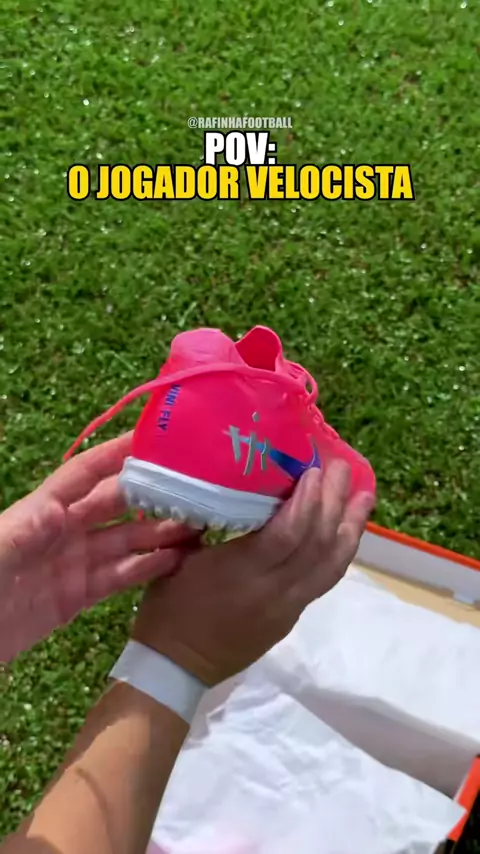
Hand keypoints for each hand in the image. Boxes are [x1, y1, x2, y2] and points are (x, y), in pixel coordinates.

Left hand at [0, 434, 196, 662]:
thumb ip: (24, 529)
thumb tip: (56, 509)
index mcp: (43, 511)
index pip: (86, 472)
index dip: (118, 452)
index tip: (157, 437)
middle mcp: (64, 531)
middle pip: (115, 503)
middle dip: (153, 492)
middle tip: (196, 487)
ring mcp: (73, 563)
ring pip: (125, 540)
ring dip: (161, 531)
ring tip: (200, 525)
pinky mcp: (77, 597)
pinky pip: (120, 576)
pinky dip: (149, 567)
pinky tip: (178, 560)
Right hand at [133, 460, 374, 685]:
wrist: (176, 668)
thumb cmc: (168, 608)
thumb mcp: (178, 558)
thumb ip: (208, 522)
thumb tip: (232, 484)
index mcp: (239, 574)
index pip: (288, 535)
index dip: (307, 501)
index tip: (314, 468)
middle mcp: (273, 591)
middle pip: (318, 545)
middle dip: (334, 501)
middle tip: (342, 466)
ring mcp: (288, 607)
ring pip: (332, 565)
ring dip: (351, 527)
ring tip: (364, 495)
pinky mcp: (292, 617)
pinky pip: (325, 579)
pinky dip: (340, 551)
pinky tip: (347, 531)